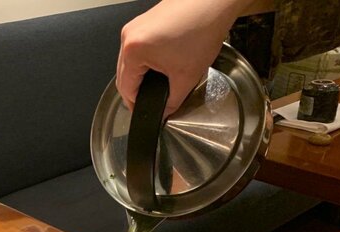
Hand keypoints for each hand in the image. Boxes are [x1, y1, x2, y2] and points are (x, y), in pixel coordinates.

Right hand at [116, 0, 251, 116]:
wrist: (214, 1)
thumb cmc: (202, 27)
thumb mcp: (187, 76)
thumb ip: (172, 102)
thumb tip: (164, 112)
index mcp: (133, 51)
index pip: (126, 88)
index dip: (136, 105)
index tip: (145, 112)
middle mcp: (128, 36)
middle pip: (125, 74)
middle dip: (138, 89)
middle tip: (154, 101)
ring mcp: (136, 26)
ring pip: (131, 61)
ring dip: (142, 73)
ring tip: (161, 80)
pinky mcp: (145, 21)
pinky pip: (139, 47)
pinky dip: (147, 58)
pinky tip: (164, 62)